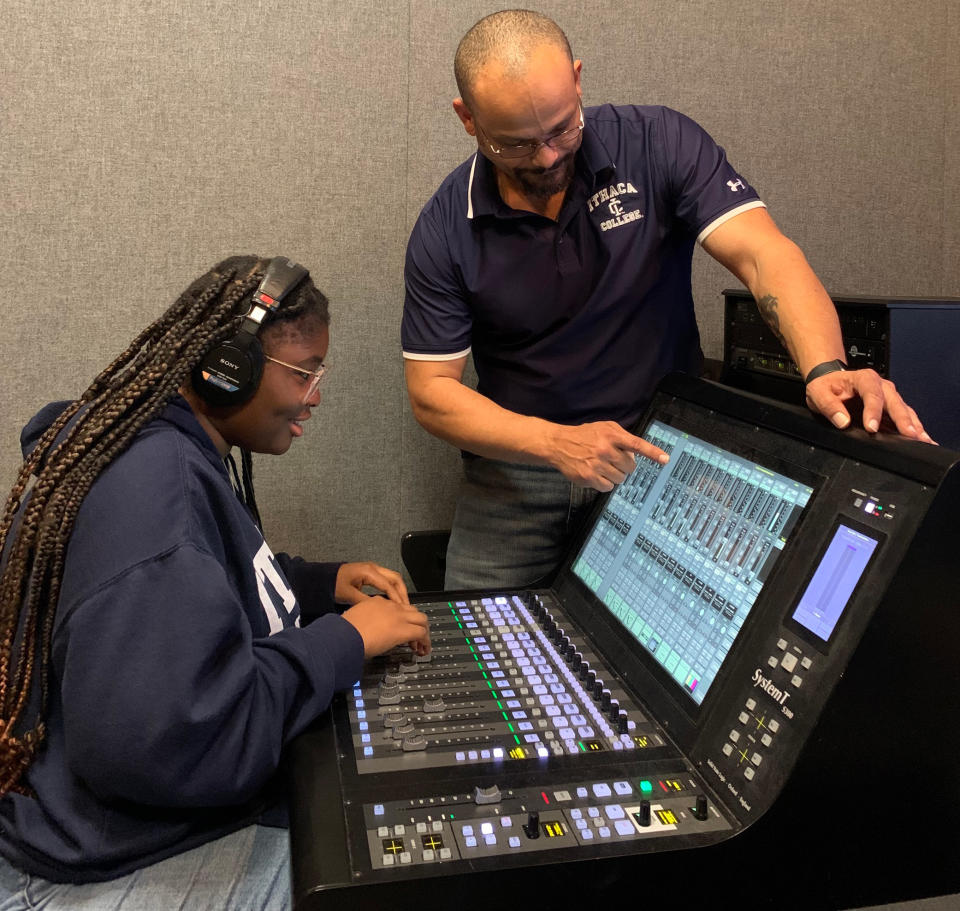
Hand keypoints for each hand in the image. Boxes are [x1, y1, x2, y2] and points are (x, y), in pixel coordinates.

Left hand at [336, 561, 408, 604]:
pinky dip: (393, 589)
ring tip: (403, 604)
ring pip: (393, 578)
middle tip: (406, 606)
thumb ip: (363, 602)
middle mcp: (373, 568)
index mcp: (368, 571)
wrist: (324, 577)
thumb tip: (378, 609)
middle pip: (395, 578)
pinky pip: (387, 580)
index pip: (388, 584)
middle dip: (403, 592)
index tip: (401, 608)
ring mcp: (373, 570)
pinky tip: (393, 599)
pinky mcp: (371, 574)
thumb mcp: (347, 594)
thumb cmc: (333, 584)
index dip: (396, 597)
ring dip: (399, 590)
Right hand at [341, 597, 430, 657]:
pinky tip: (422, 650)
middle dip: (416, 623)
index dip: (401, 619)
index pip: (396, 607)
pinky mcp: (404, 629)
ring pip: (421, 619)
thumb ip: (364, 621)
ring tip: (420, 645)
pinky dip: (425, 641)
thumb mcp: (355, 620)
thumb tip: (367, 630)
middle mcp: (390, 606)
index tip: (400, 628)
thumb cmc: (345, 631)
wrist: (346, 636)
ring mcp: (399, 616)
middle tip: (414, 637)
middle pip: (412, 610)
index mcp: (377, 602)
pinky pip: (421, 633)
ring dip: (423, 631)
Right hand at [549, 421, 668, 490]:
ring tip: (603, 466)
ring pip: (620, 479)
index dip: (652, 452)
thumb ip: (622, 437)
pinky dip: (605, 483)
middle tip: (614, 460)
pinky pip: (608, 487)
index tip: (665, 459)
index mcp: (611, 435)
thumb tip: (636, 453)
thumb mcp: (604, 427)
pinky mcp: (588, 477)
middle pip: (630, 467)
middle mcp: (605, 450)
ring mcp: (596, 465)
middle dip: (625, 465)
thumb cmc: (585, 435)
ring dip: (615, 475)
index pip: (637, 445)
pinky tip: (597, 474)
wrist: (559, 444)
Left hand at [805, 368, 934, 441]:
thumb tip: (843, 421)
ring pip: (904, 410)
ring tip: (923, 440)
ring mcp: (889, 397)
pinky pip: (905, 417)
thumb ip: (829, 406)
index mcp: (864, 378)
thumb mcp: (819, 393)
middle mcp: (881, 385)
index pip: (872, 394)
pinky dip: (914, 427)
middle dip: (903, 419)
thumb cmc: (826, 386)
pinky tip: (922, 439)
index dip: (873, 411)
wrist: (830, 381)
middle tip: (910, 434)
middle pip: (895, 402)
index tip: (872, 428)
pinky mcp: (890, 408)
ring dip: (914, 424)